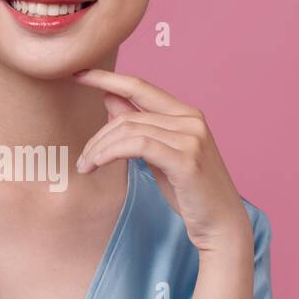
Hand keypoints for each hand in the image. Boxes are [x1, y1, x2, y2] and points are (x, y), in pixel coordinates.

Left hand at [72, 68, 251, 253]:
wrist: (221, 224)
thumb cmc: (189, 192)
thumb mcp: (159, 155)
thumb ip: (138, 126)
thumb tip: (109, 98)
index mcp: (187, 114)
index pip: (140, 87)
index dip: (107, 78)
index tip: (78, 73)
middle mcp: (191, 120)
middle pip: (128, 115)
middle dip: (98, 136)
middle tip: (82, 160)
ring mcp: (191, 138)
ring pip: (129, 129)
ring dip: (99, 149)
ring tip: (86, 167)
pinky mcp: (186, 159)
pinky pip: (137, 145)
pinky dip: (111, 152)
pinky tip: (97, 164)